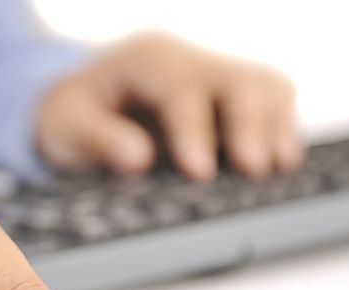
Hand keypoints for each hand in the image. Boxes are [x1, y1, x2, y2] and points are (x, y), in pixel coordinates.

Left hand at [37, 32, 303, 179]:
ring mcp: (213, 76)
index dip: (194, 130)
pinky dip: (282, 129)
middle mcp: (187, 60)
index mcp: (146, 59)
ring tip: (280, 168)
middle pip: (237, 80)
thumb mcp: (64, 126)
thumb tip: (136, 159)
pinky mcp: (230, 99)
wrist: (78, 105)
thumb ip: (96, 139)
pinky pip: (271, 103)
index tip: (199, 172)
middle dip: (250, 125)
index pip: (181, 88)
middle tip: (254, 170)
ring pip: (264, 86)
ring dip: (276, 126)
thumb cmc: (69, 116)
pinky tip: (283, 162)